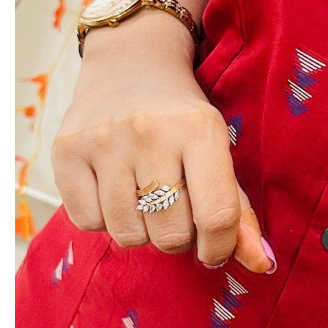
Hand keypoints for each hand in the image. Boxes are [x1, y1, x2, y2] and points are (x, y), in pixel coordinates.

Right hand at [51, 11, 272, 272]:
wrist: (131, 63)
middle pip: (171, 234)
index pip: (217, 215)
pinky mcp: (66, 151)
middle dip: (178, 235)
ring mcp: (104, 141)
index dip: (220, 248)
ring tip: (144, 198)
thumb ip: (240, 210)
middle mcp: (151, 133)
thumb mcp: (219, 150)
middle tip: (175, 209)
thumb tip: (262, 265)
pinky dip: (104, 219)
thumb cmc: (182, 118)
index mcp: (201, 130)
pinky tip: (114, 190)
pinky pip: (88, 223)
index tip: (213, 249)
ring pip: (128, 235)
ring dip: (141, 230)